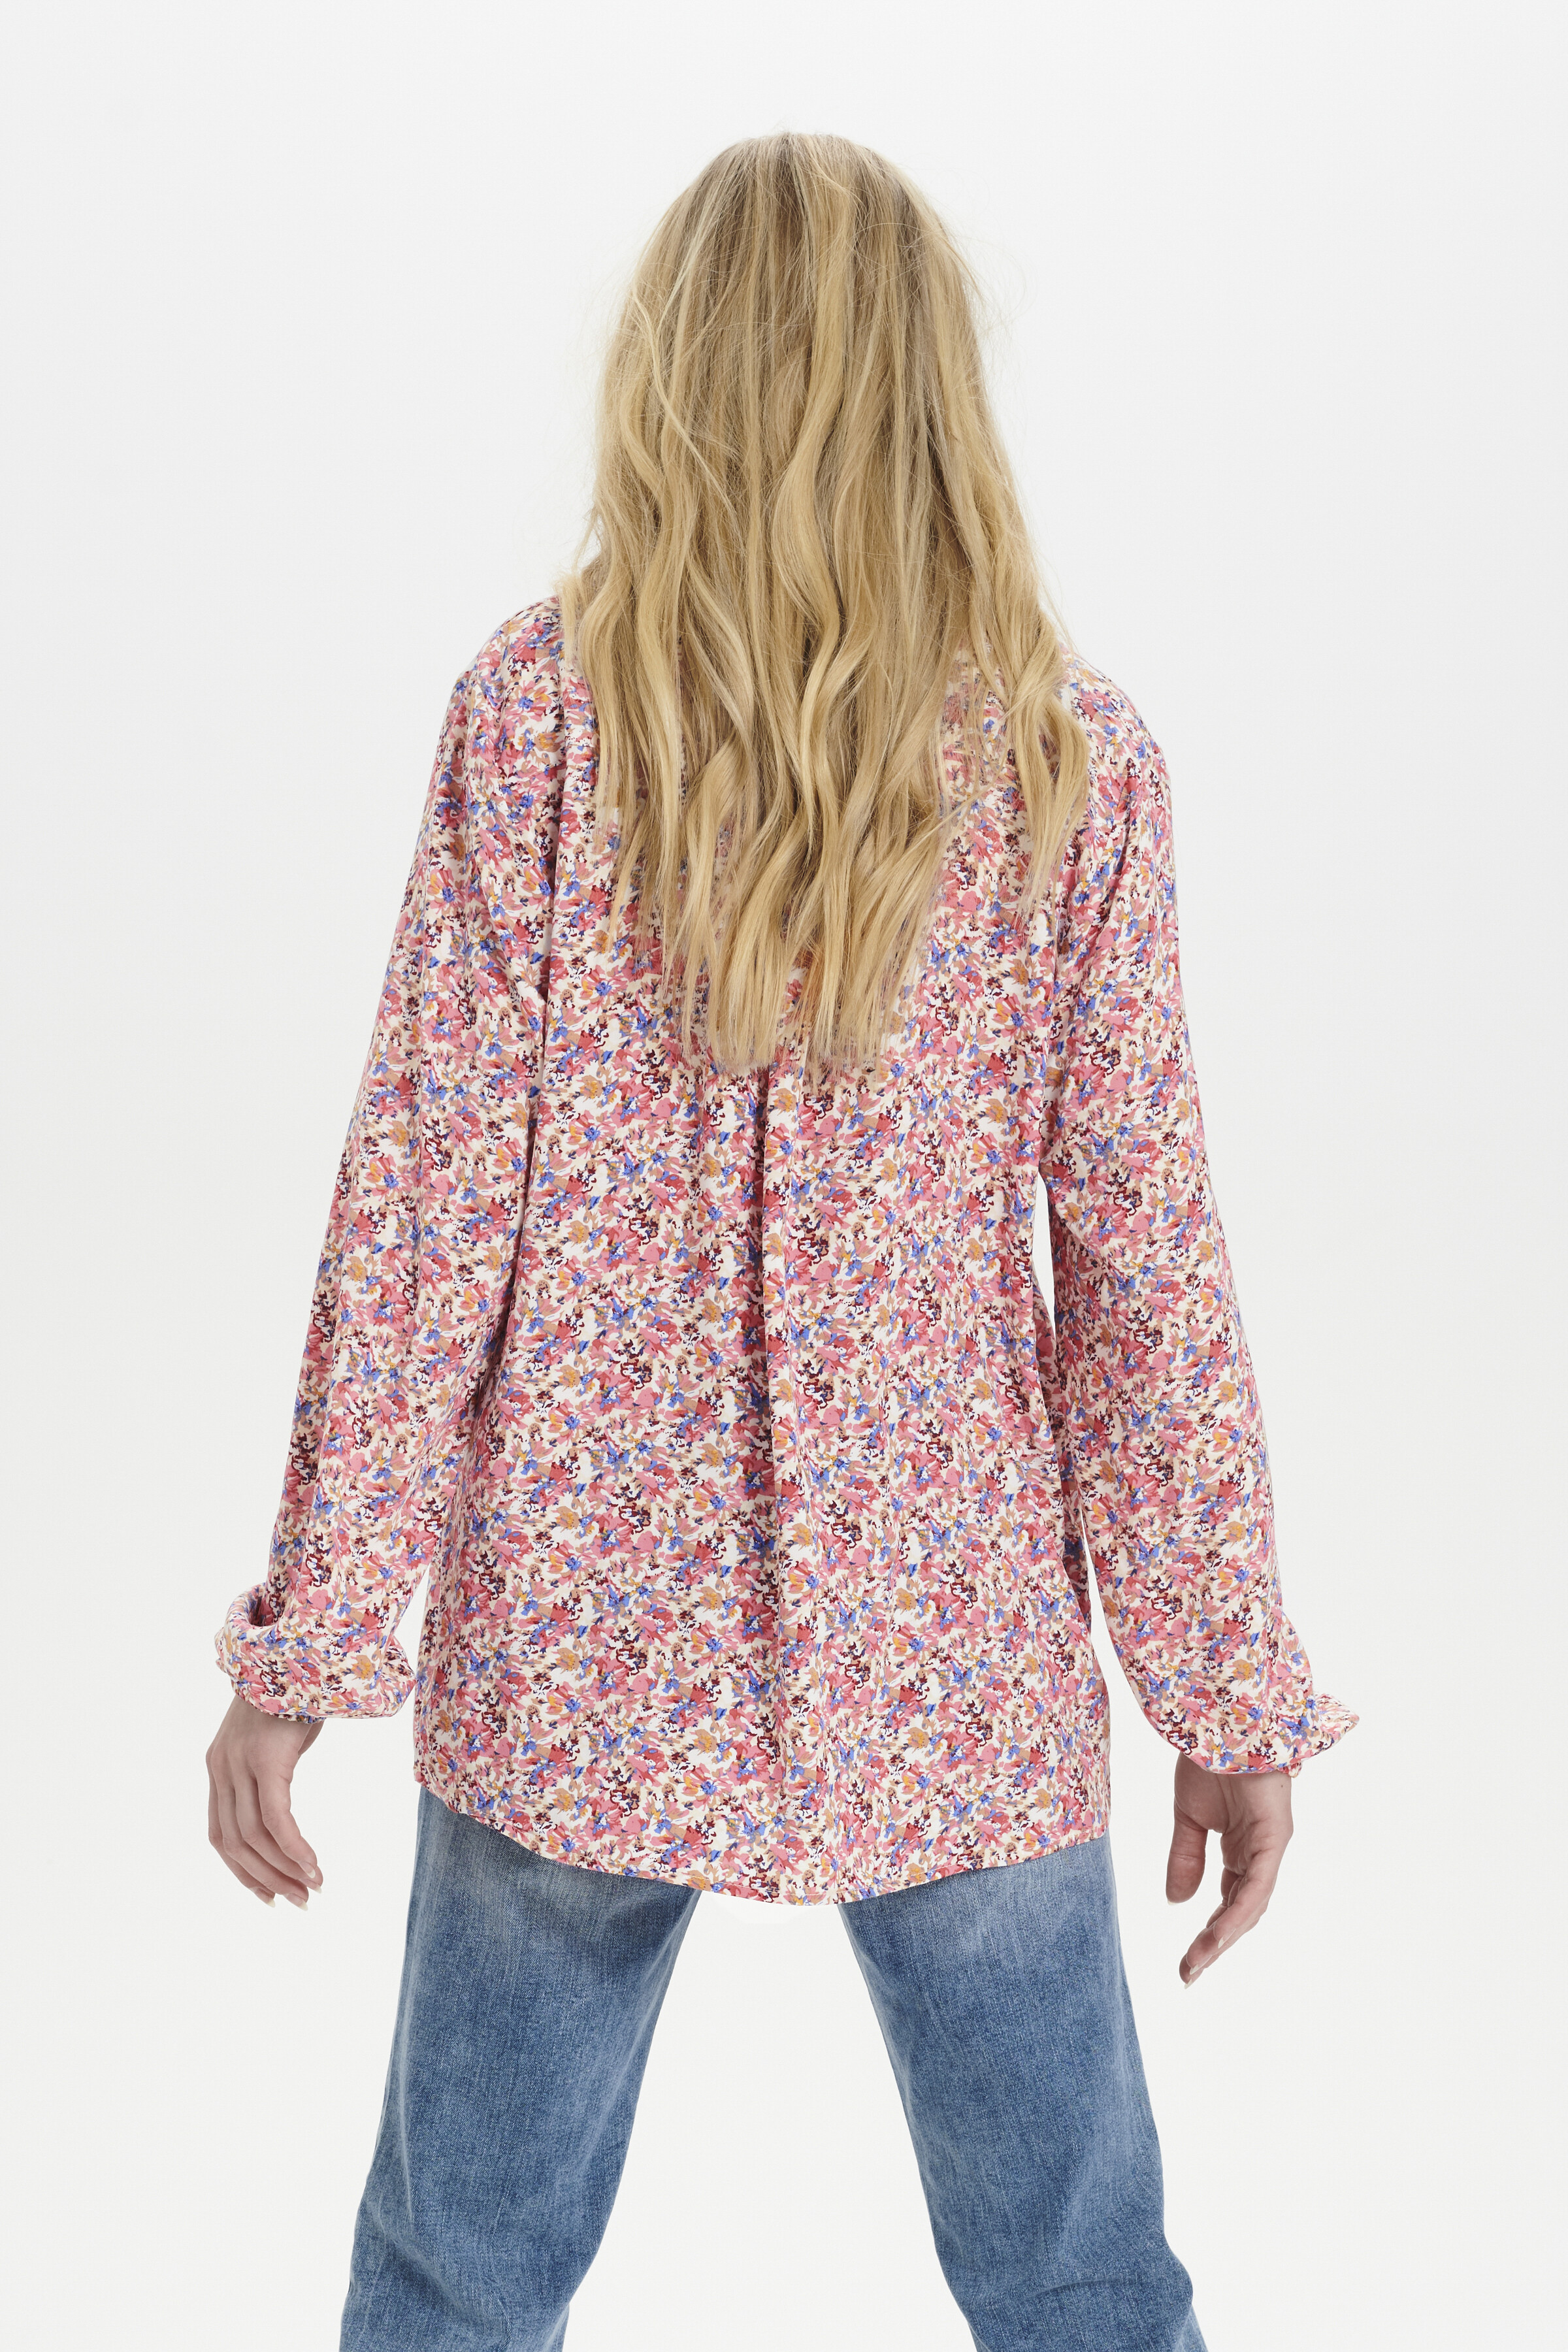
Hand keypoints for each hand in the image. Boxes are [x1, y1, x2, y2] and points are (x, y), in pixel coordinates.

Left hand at [207, 1693, 323, 1907]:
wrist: (300, 1649)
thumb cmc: (296, 1693)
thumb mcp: (275, 1739)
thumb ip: (270, 1772)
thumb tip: (283, 1808)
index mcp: (219, 1767)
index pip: (221, 1836)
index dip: (243, 1871)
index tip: (270, 1894)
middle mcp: (221, 1768)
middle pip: (235, 1844)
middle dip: (267, 1879)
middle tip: (299, 1901)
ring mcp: (240, 1764)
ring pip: (255, 1838)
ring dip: (286, 1870)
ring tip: (313, 1889)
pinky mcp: (265, 1760)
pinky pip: (277, 1819)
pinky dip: (295, 1848)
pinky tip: (314, 1866)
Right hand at [1165, 1751, 1292, 1983]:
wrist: (1221, 1718)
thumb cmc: (1209, 1757)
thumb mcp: (1187, 1816)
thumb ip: (1185, 1857)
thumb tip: (1178, 1902)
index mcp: (1243, 1848)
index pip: (1229, 1900)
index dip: (1211, 1931)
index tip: (1187, 1961)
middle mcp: (1261, 1853)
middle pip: (1242, 1910)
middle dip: (1216, 1943)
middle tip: (1188, 1972)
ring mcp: (1270, 1847)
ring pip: (1251, 1905)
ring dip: (1224, 1936)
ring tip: (1197, 1962)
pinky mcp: (1273, 1838)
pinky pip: (1256, 1884)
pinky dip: (1237, 1911)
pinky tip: (1218, 1932)